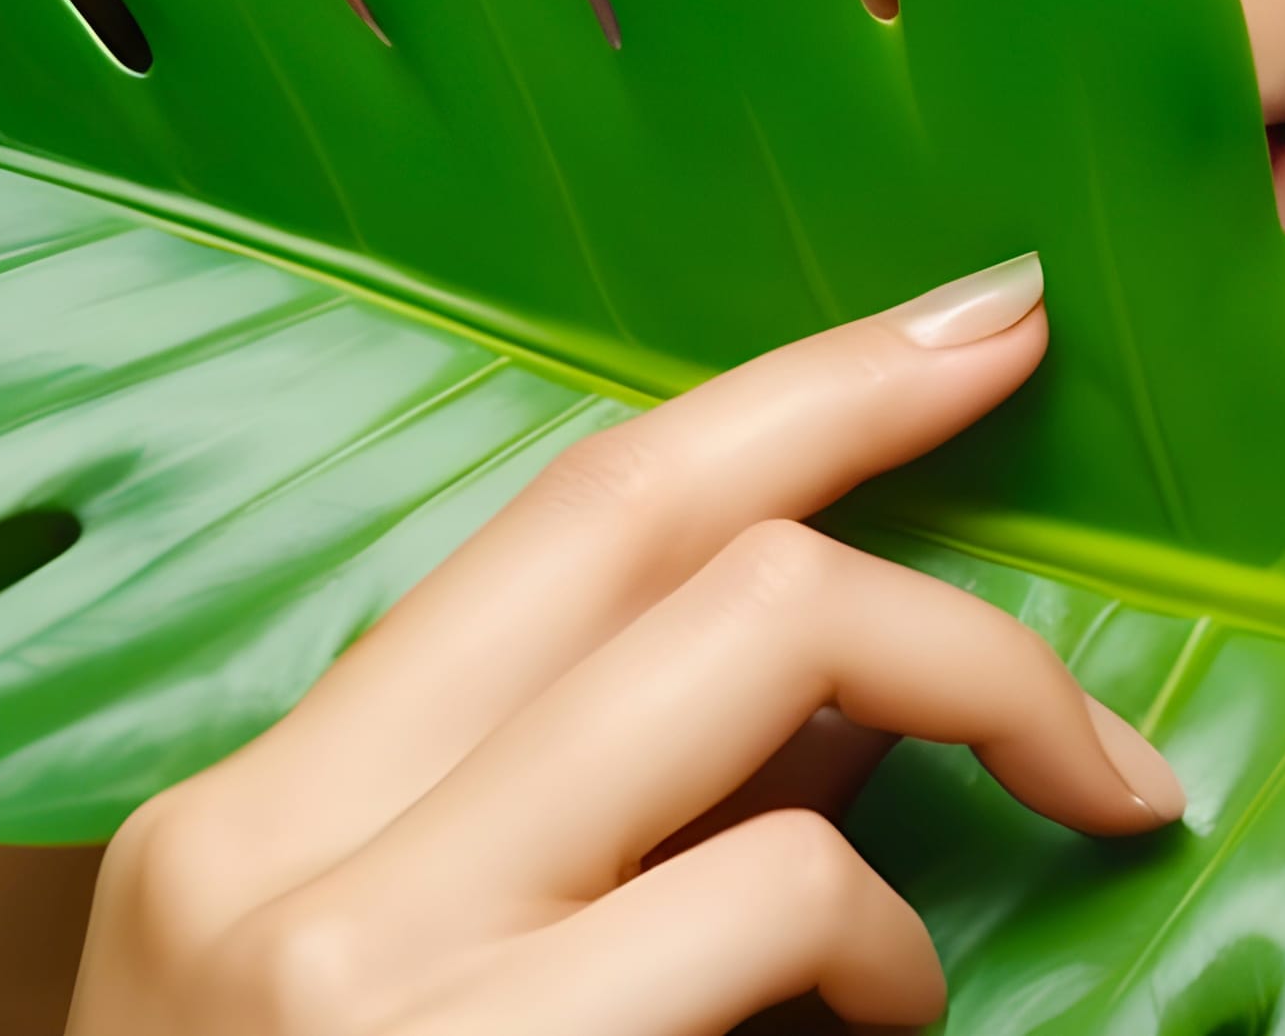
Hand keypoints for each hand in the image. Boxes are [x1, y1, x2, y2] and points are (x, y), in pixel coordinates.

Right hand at [66, 254, 1181, 1034]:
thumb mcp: (389, 1016)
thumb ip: (587, 832)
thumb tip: (833, 684)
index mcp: (240, 823)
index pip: (548, 514)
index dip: (781, 389)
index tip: (963, 320)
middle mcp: (270, 858)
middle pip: (651, 526)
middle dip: (886, 436)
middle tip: (1045, 384)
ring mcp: (357, 975)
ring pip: (755, 664)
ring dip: (965, 697)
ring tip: (1028, 853)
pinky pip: (779, 896)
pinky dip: (893, 941)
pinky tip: (896, 1031)